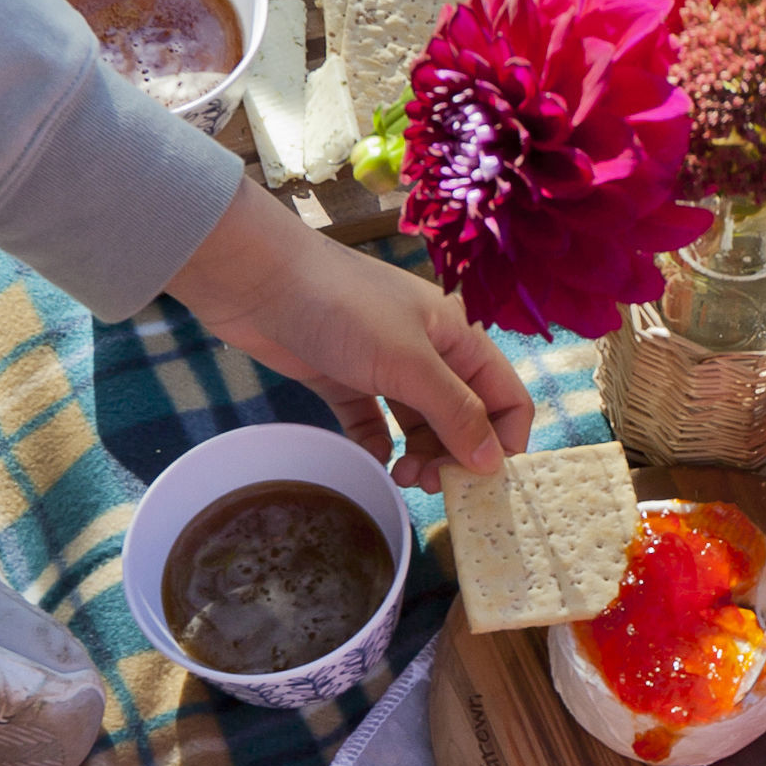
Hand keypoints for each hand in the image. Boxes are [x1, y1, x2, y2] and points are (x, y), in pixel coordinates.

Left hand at [168, 184, 533, 486]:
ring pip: (420, 426)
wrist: (258, 281)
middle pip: (463, 419)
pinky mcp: (346, 381)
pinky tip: (372, 463)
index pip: (507, 398)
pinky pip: (375, 425)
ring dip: (418, 456)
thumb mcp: (410, 363)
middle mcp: (430, 353)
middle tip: (429, 484)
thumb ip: (456, 413)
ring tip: (400, 476)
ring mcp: (386, 367)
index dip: (503, 442)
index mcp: (460, 338)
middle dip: (454, 456)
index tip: (481, 482)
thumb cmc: (344, 308)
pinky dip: (378, 447)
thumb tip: (493, 462)